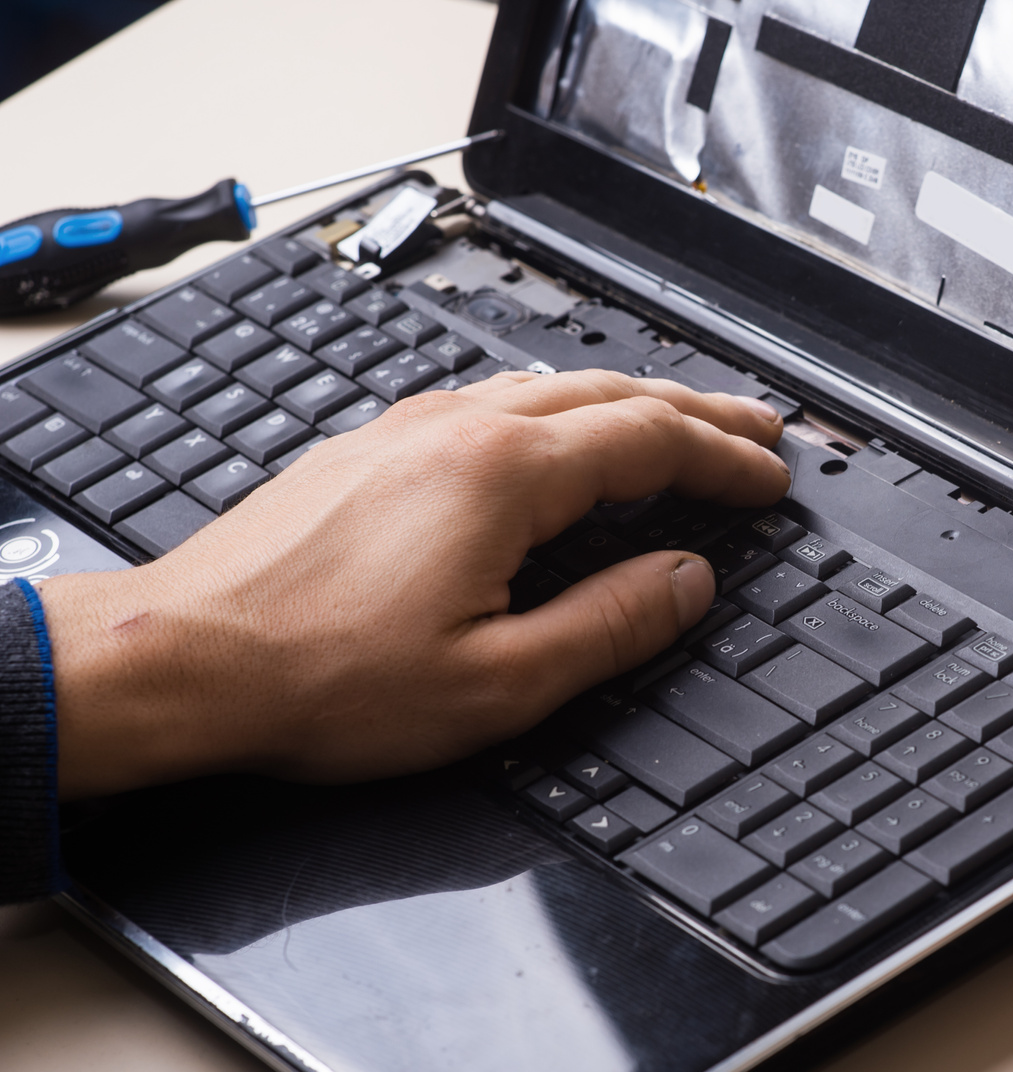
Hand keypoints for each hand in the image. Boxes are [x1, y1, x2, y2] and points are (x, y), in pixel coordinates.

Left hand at [39, 370, 790, 798]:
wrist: (181, 659)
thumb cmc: (321, 679)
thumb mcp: (499, 682)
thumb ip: (611, 624)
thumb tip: (687, 582)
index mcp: (504, 476)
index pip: (651, 441)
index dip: (726, 459)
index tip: (771, 480)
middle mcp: (458, 431)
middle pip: (612, 394)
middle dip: (698, 411)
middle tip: (758, 428)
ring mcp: (408, 430)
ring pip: (551, 389)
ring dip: (631, 403)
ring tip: (680, 424)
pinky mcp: (370, 449)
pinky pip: (495, 403)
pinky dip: (562, 413)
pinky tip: (561, 437)